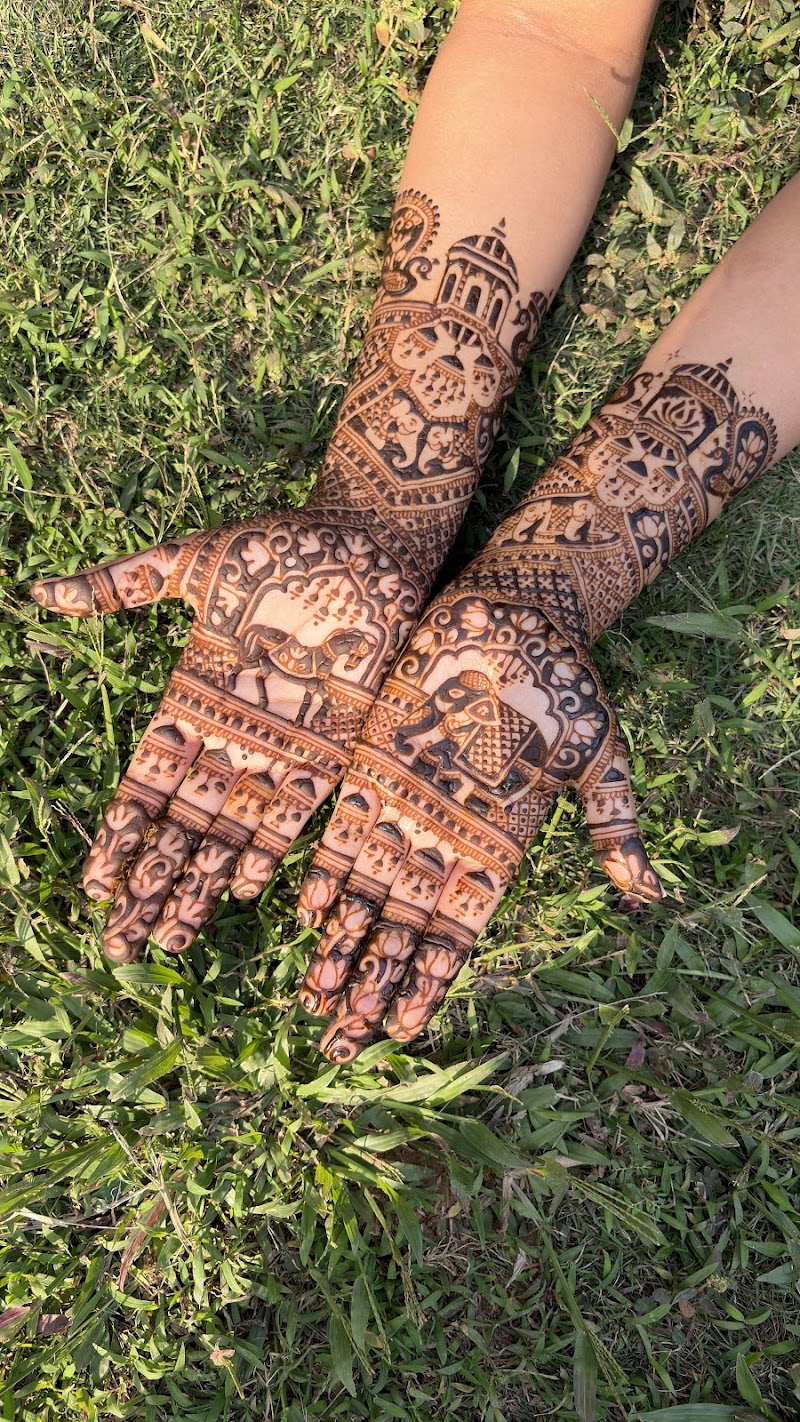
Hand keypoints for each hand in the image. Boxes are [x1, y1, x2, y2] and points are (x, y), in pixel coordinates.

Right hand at [31, 511, 420, 961]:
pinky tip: (238, 891)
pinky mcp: (331, 744)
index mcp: (191, 693)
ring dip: (200, 882)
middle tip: (122, 941)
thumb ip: (121, 585)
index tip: (93, 884)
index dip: (120, 835)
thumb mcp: (191, 563)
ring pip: (230, 828)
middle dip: (151, 882)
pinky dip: (267, 850)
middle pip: (180, 823)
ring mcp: (280, 741)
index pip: (145, 781)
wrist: (369, 539)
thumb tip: (41, 591)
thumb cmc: (280, 544)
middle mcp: (231, 731)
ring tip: (172, 937)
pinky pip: (294, 810)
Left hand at [296, 580, 662, 1061]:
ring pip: (367, 887)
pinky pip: (343, 827)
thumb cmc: (564, 682)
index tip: (401, 1032)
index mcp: (499, 844)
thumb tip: (649, 895)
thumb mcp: (598, 755)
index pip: (458, 929)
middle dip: (372, 981)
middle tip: (335, 1041)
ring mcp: (408, 798)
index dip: (429, 981)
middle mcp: (447, 832)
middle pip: (403, 924)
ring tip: (312, 999)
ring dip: (340, 942)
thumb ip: (612, 826)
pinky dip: (326, 870)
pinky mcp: (374, 759)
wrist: (515, 614)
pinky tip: (304, 914)